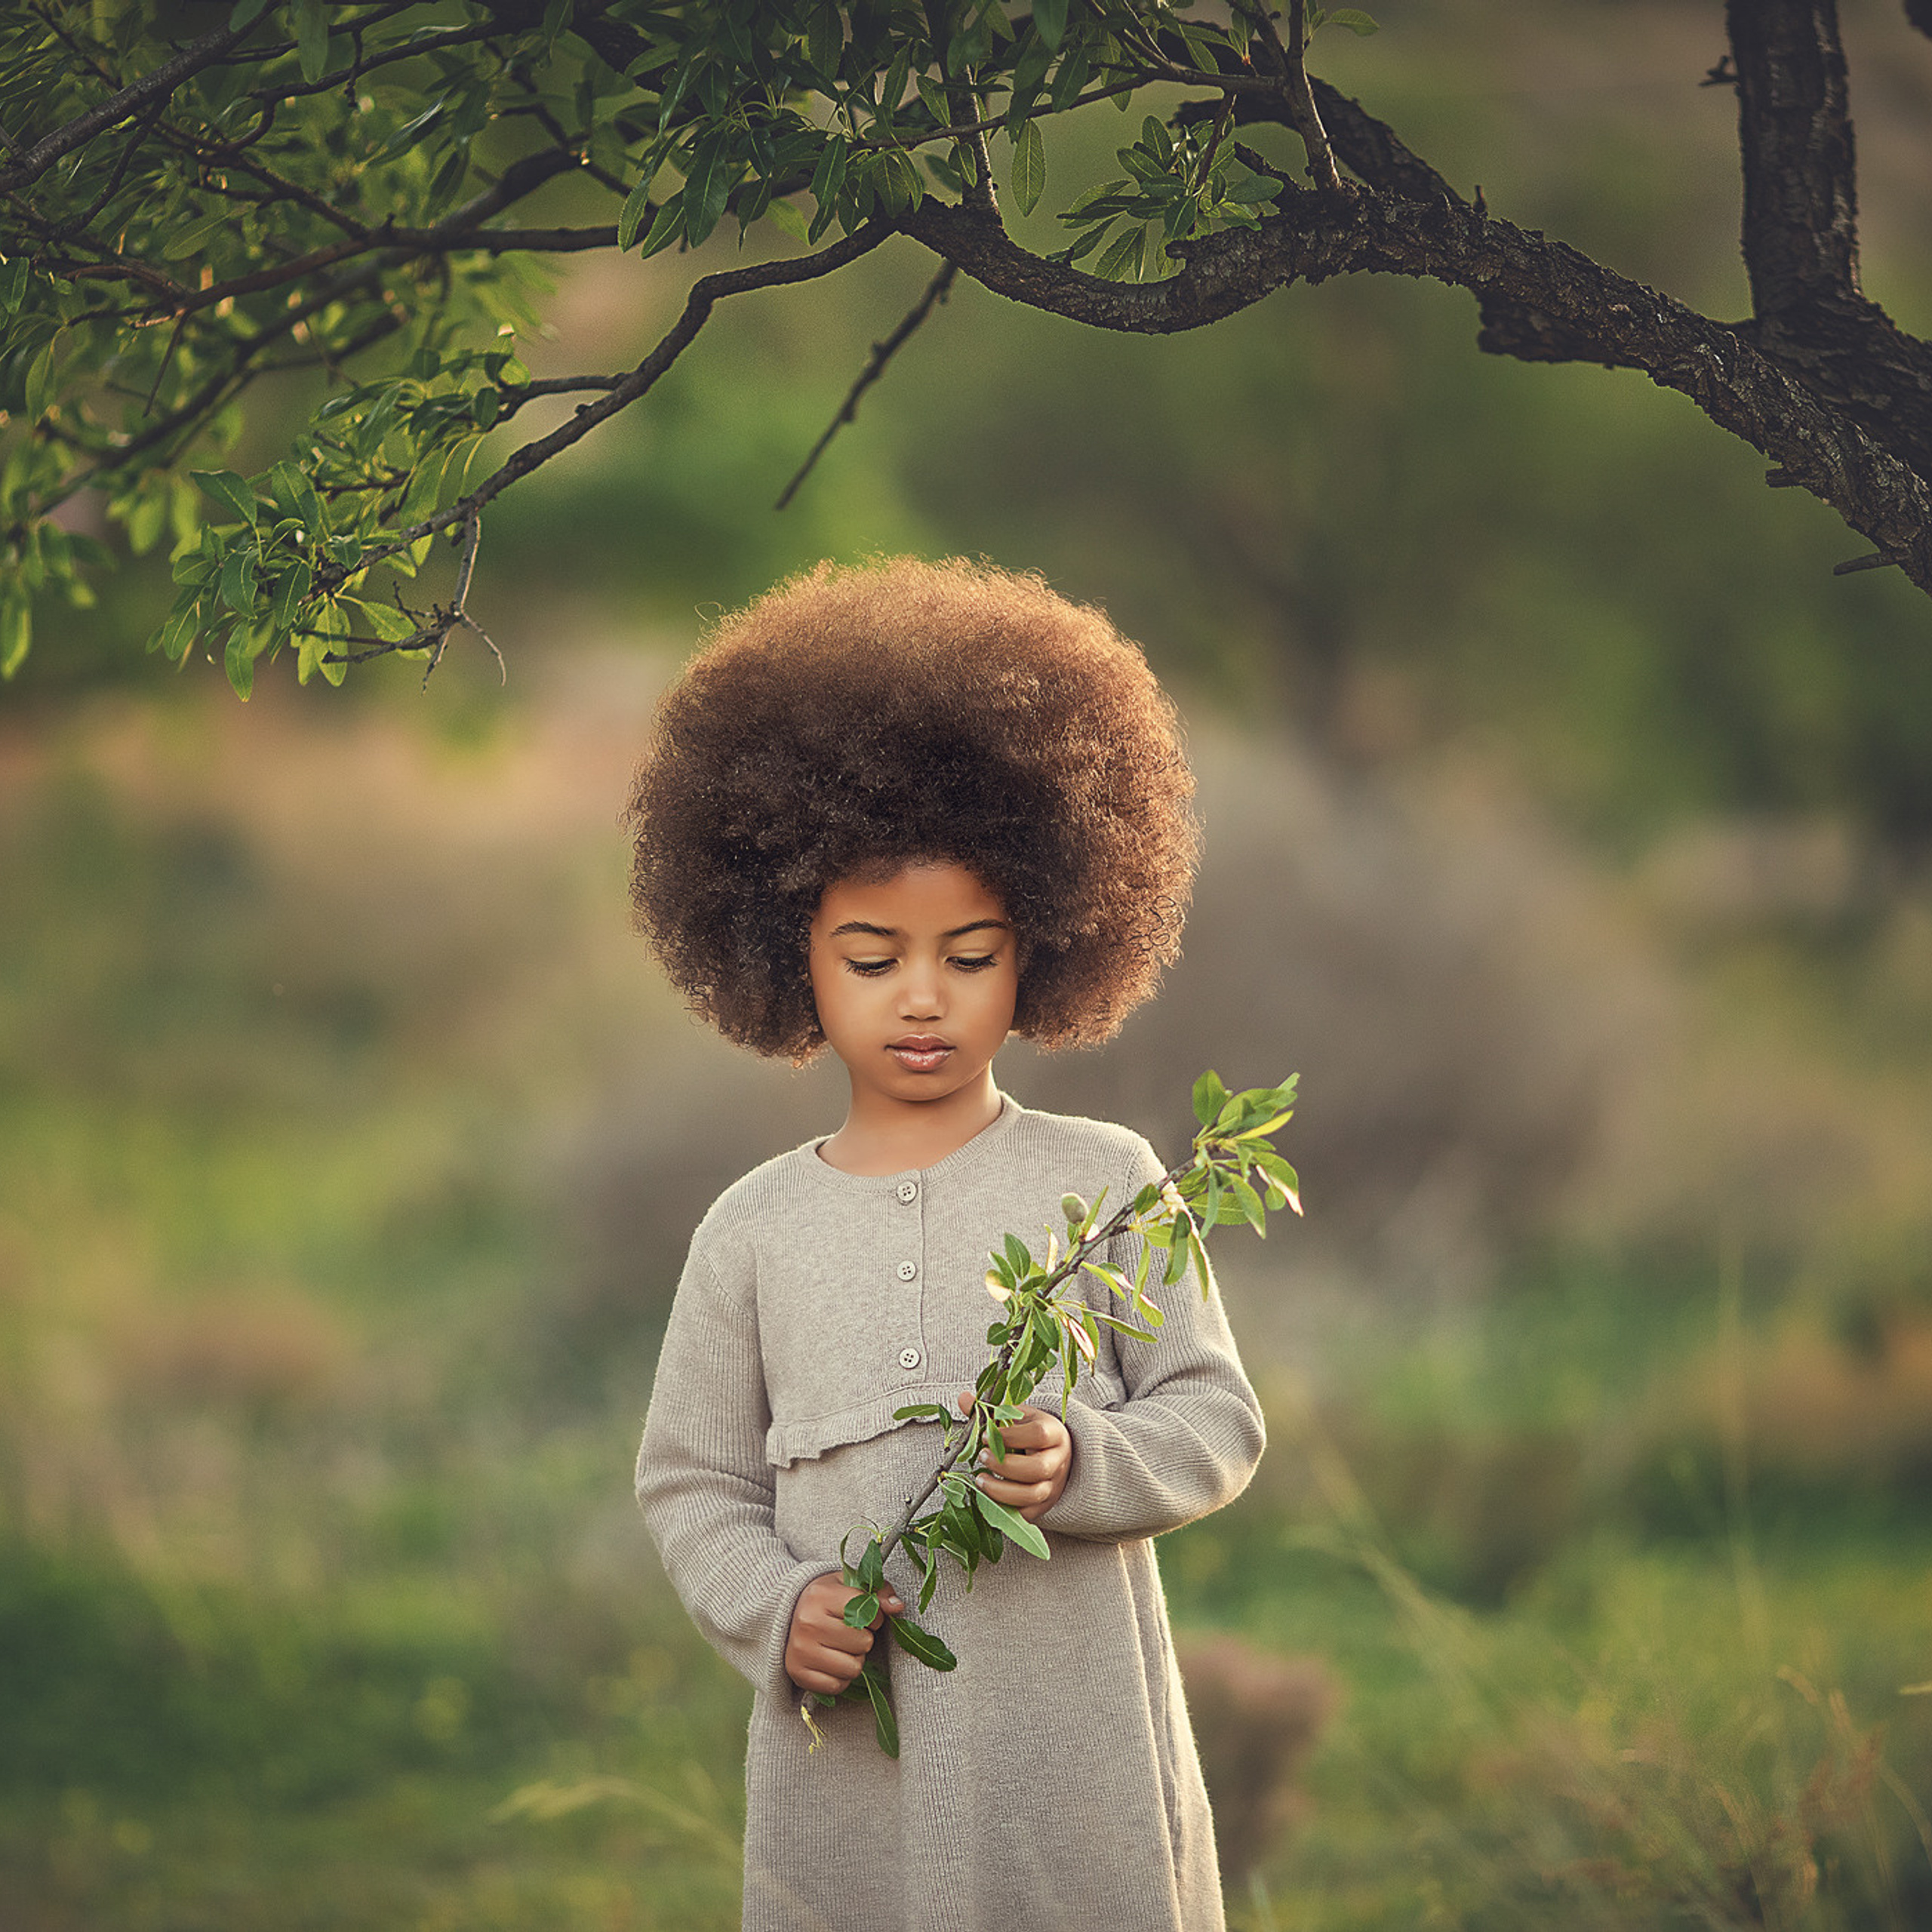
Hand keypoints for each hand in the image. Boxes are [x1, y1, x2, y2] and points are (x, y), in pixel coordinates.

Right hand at [784, 1572, 903, 1695]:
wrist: (788, 1617)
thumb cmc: (827, 1601)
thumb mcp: (850, 1586)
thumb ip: (879, 1592)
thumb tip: (897, 1607)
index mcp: (821, 1595)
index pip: (868, 1612)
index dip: (875, 1617)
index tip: (865, 1615)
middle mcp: (807, 1622)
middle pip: (863, 1643)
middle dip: (864, 1639)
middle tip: (850, 1633)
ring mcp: (800, 1650)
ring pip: (853, 1668)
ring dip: (854, 1660)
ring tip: (842, 1647)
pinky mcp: (797, 1673)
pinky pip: (837, 1686)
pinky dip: (840, 1677)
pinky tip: (832, 1662)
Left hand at [956, 1392, 1072, 1522]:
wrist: (1053, 1455)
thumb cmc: (1030, 1434)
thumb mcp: (1017, 1417)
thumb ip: (991, 1410)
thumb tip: (964, 1398)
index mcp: (1055, 1434)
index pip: (1039, 1434)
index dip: (1011, 1435)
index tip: (985, 1435)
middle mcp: (1059, 1461)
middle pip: (1038, 1467)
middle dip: (1005, 1465)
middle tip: (982, 1457)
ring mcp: (1053, 1485)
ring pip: (1034, 1494)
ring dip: (1003, 1491)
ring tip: (980, 1481)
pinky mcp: (1044, 1505)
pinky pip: (1028, 1513)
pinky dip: (1006, 1509)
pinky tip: (987, 1498)